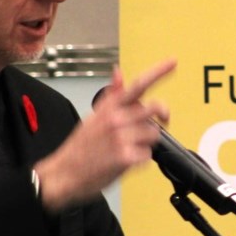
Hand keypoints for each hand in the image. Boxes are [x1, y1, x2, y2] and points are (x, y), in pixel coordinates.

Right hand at [34, 58, 176, 212]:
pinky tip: (125, 161)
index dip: (158, 72)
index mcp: (109, 107)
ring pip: (154, 134)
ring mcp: (121, 137)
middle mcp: (116, 118)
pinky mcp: (125, 157)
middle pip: (155, 108)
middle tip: (163, 121)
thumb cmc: (79, 147)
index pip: (138, 84)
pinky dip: (140, 160)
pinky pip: (148, 155)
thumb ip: (112, 96)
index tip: (172, 62)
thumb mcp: (93, 116)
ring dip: (147, 142)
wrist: (63, 173)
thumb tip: (118, 72)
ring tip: (130, 147)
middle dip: (163, 116)